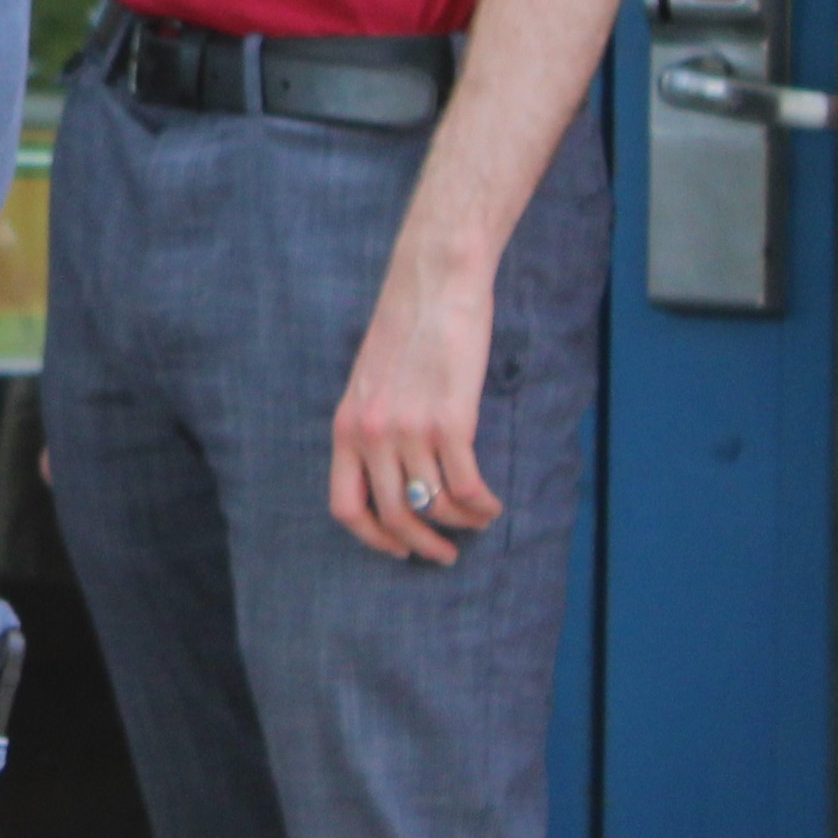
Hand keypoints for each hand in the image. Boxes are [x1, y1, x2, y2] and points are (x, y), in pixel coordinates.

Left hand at [330, 246, 503, 563]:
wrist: (432, 283)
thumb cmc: (406, 330)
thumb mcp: (369, 383)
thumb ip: (373, 426)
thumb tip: (393, 476)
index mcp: (346, 426)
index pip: (345, 506)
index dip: (373, 539)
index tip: (399, 548)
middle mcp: (371, 433)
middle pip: (393, 517)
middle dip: (423, 545)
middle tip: (446, 554)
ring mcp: (409, 429)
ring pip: (434, 506)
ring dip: (461, 524)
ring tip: (477, 520)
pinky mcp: (450, 421)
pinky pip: (467, 488)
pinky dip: (483, 506)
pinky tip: (492, 505)